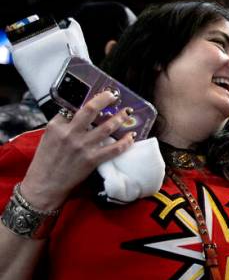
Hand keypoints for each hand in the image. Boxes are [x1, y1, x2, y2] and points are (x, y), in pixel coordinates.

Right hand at [20, 90, 136, 209]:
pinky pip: (114, 149)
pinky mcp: (92, 159)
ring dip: (120, 118)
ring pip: (106, 127)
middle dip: (105, 99)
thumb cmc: (46, 161)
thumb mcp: (48, 137)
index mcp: (57, 126)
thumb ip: (62, 125)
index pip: (74, 108)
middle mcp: (70, 133)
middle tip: (115, 96)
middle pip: (91, 110)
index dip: (88, 101)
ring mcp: (82, 146)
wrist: (45, 184)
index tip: (99, 96)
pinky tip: (132, 136)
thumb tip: (78, 115)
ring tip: (128, 113)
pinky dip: (125, 142)